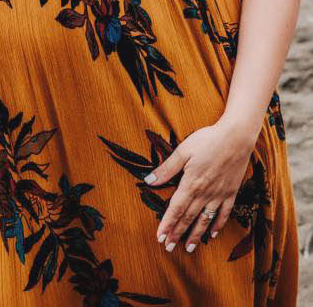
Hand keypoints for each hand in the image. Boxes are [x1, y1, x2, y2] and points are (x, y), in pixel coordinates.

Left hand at [146, 121, 256, 251]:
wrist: (237, 138)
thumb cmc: (207, 140)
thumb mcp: (182, 151)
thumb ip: (166, 169)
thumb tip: (148, 181)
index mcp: (191, 184)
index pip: (176, 209)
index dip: (167, 224)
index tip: (160, 237)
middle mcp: (206, 193)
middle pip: (189, 218)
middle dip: (177, 233)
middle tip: (168, 248)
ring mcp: (220, 194)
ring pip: (205, 219)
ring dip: (196, 235)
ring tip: (188, 248)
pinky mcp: (231, 192)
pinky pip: (224, 213)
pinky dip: (217, 224)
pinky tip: (212, 234)